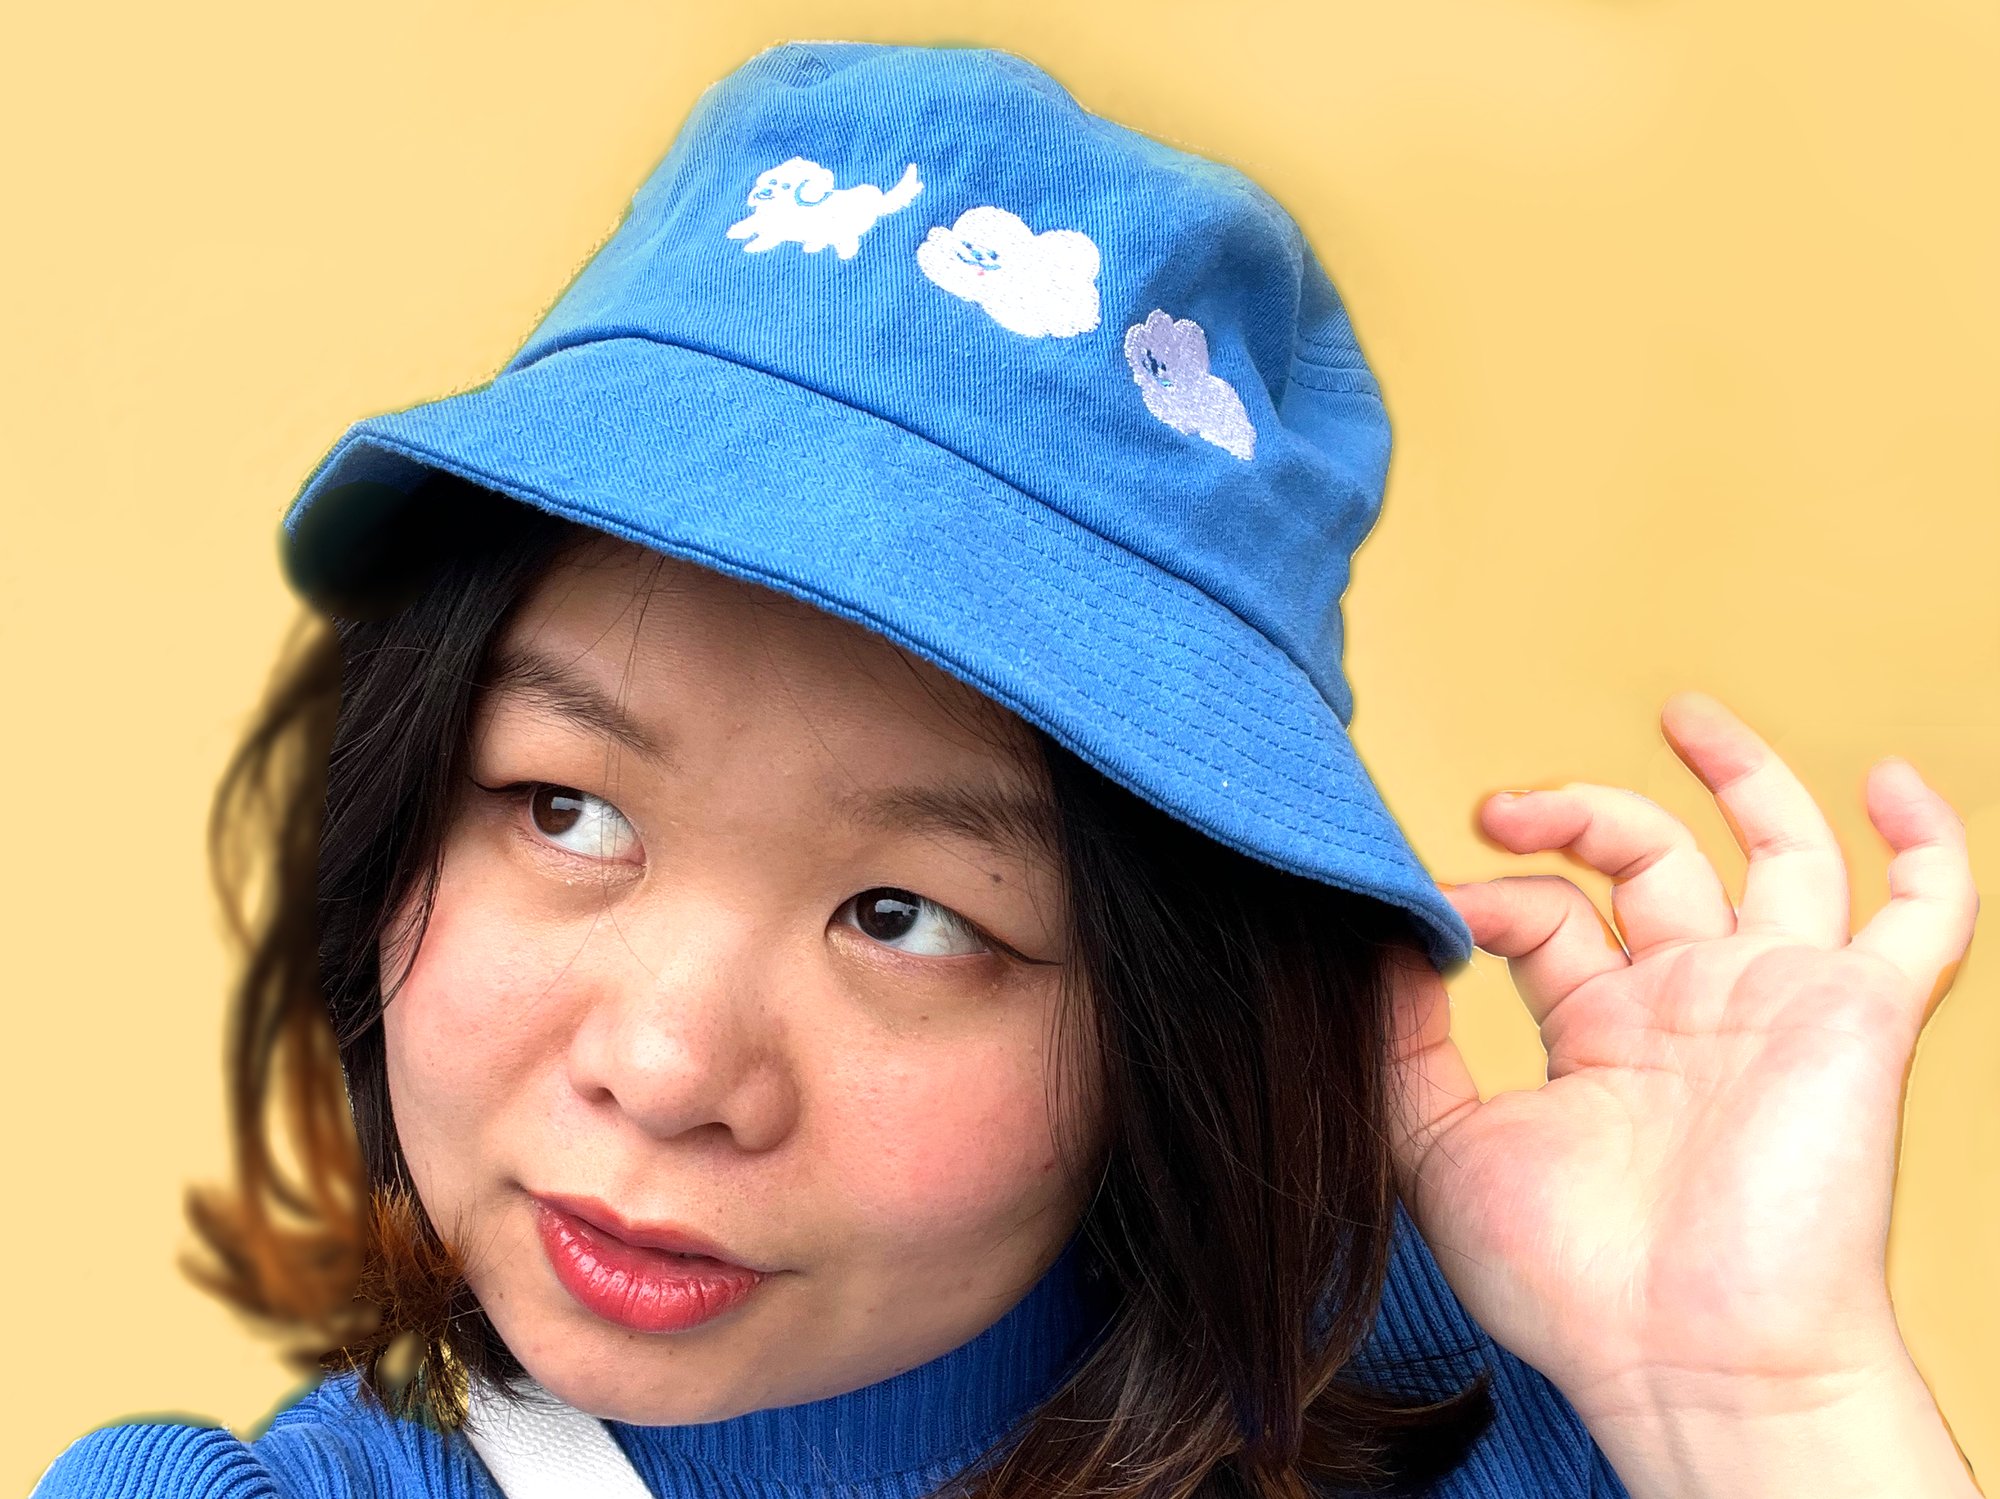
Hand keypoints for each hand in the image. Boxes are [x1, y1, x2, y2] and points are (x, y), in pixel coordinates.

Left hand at [1385, 692, 1979, 1479]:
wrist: (1685, 1358)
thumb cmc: (1570, 1280)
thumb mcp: (1441, 1148)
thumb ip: (1401, 1042)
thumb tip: (1378, 937)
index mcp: (1603, 1031)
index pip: (1548, 916)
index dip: (1486, 894)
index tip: (1429, 914)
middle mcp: (1690, 1004)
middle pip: (1651, 862)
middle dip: (1580, 811)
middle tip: (1504, 803)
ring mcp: (1774, 1000)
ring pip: (1778, 853)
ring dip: (1739, 775)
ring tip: (1680, 714)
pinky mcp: (1858, 1014)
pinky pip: (1925, 916)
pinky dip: (1925, 845)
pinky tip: (1888, 781)